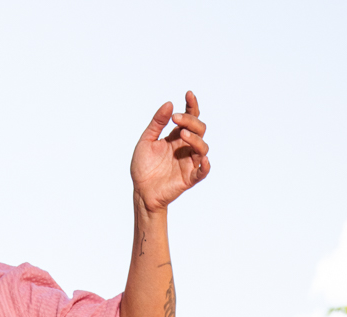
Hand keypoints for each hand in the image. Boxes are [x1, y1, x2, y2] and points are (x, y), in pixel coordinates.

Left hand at [130, 92, 210, 211]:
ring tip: (182, 134)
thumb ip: (156, 123)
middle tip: (176, 118)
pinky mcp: (189, 178)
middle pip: (199, 129)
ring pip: (202, 147)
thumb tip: (169, 104)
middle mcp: (185, 147)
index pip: (190, 118)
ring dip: (195, 138)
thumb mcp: (146, 141)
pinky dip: (205, 165)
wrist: (140, 191)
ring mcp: (189, 162)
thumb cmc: (143, 168)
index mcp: (176, 137)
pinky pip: (203, 171)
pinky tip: (202, 159)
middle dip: (190, 120)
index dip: (191, 105)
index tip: (188, 94)